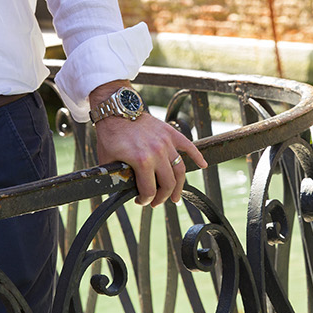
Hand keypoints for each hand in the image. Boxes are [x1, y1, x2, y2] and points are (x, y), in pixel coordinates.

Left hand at [90, 81, 207, 206]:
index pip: (150, 191)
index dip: (145, 200)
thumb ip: (118, 177)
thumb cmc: (110, 135)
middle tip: (157, 202)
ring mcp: (166, 142)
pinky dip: (197, 156)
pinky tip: (203, 165)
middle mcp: (157, 153)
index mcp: (142, 162)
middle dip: (163, 197)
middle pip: (168, 183)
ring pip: (179, 170)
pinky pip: (188, 146)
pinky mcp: (169, 132)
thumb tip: (122, 192)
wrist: (115, 110)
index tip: (141, 201)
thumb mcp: (108, 161)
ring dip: (179, 186)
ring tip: (175, 196)